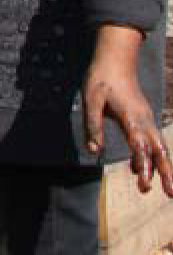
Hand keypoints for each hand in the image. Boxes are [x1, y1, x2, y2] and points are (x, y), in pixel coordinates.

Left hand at [83, 26, 172, 195]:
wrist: (115, 60)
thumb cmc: (101, 79)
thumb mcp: (91, 101)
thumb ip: (93, 126)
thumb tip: (94, 151)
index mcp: (131, 116)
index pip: (140, 144)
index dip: (142, 163)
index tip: (143, 180)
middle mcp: (144, 120)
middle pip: (159, 150)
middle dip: (165, 173)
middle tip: (169, 194)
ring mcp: (147, 119)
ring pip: (160, 147)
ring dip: (163, 168)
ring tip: (166, 190)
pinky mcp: (144, 119)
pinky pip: (153, 141)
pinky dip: (154, 157)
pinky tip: (143, 169)